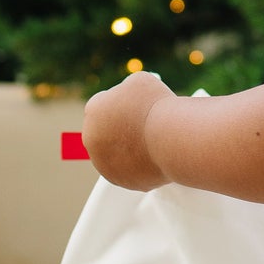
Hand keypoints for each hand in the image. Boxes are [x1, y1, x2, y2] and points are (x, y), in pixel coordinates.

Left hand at [80, 71, 175, 190]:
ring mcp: (104, 163)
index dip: (120, 106)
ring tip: (151, 143)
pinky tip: (154, 157)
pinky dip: (139, 166)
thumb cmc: (157, 106)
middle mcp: (91, 138)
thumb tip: (128, 97)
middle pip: (105, 132)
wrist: (171, 138)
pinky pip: (129, 172)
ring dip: (128, 150)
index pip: (102, 106)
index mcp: (93, 110)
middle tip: (141, 127)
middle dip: (119, 130)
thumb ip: (127, 89)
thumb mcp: (140, 81)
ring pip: (115, 155)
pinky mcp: (120, 181)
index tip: (133, 108)